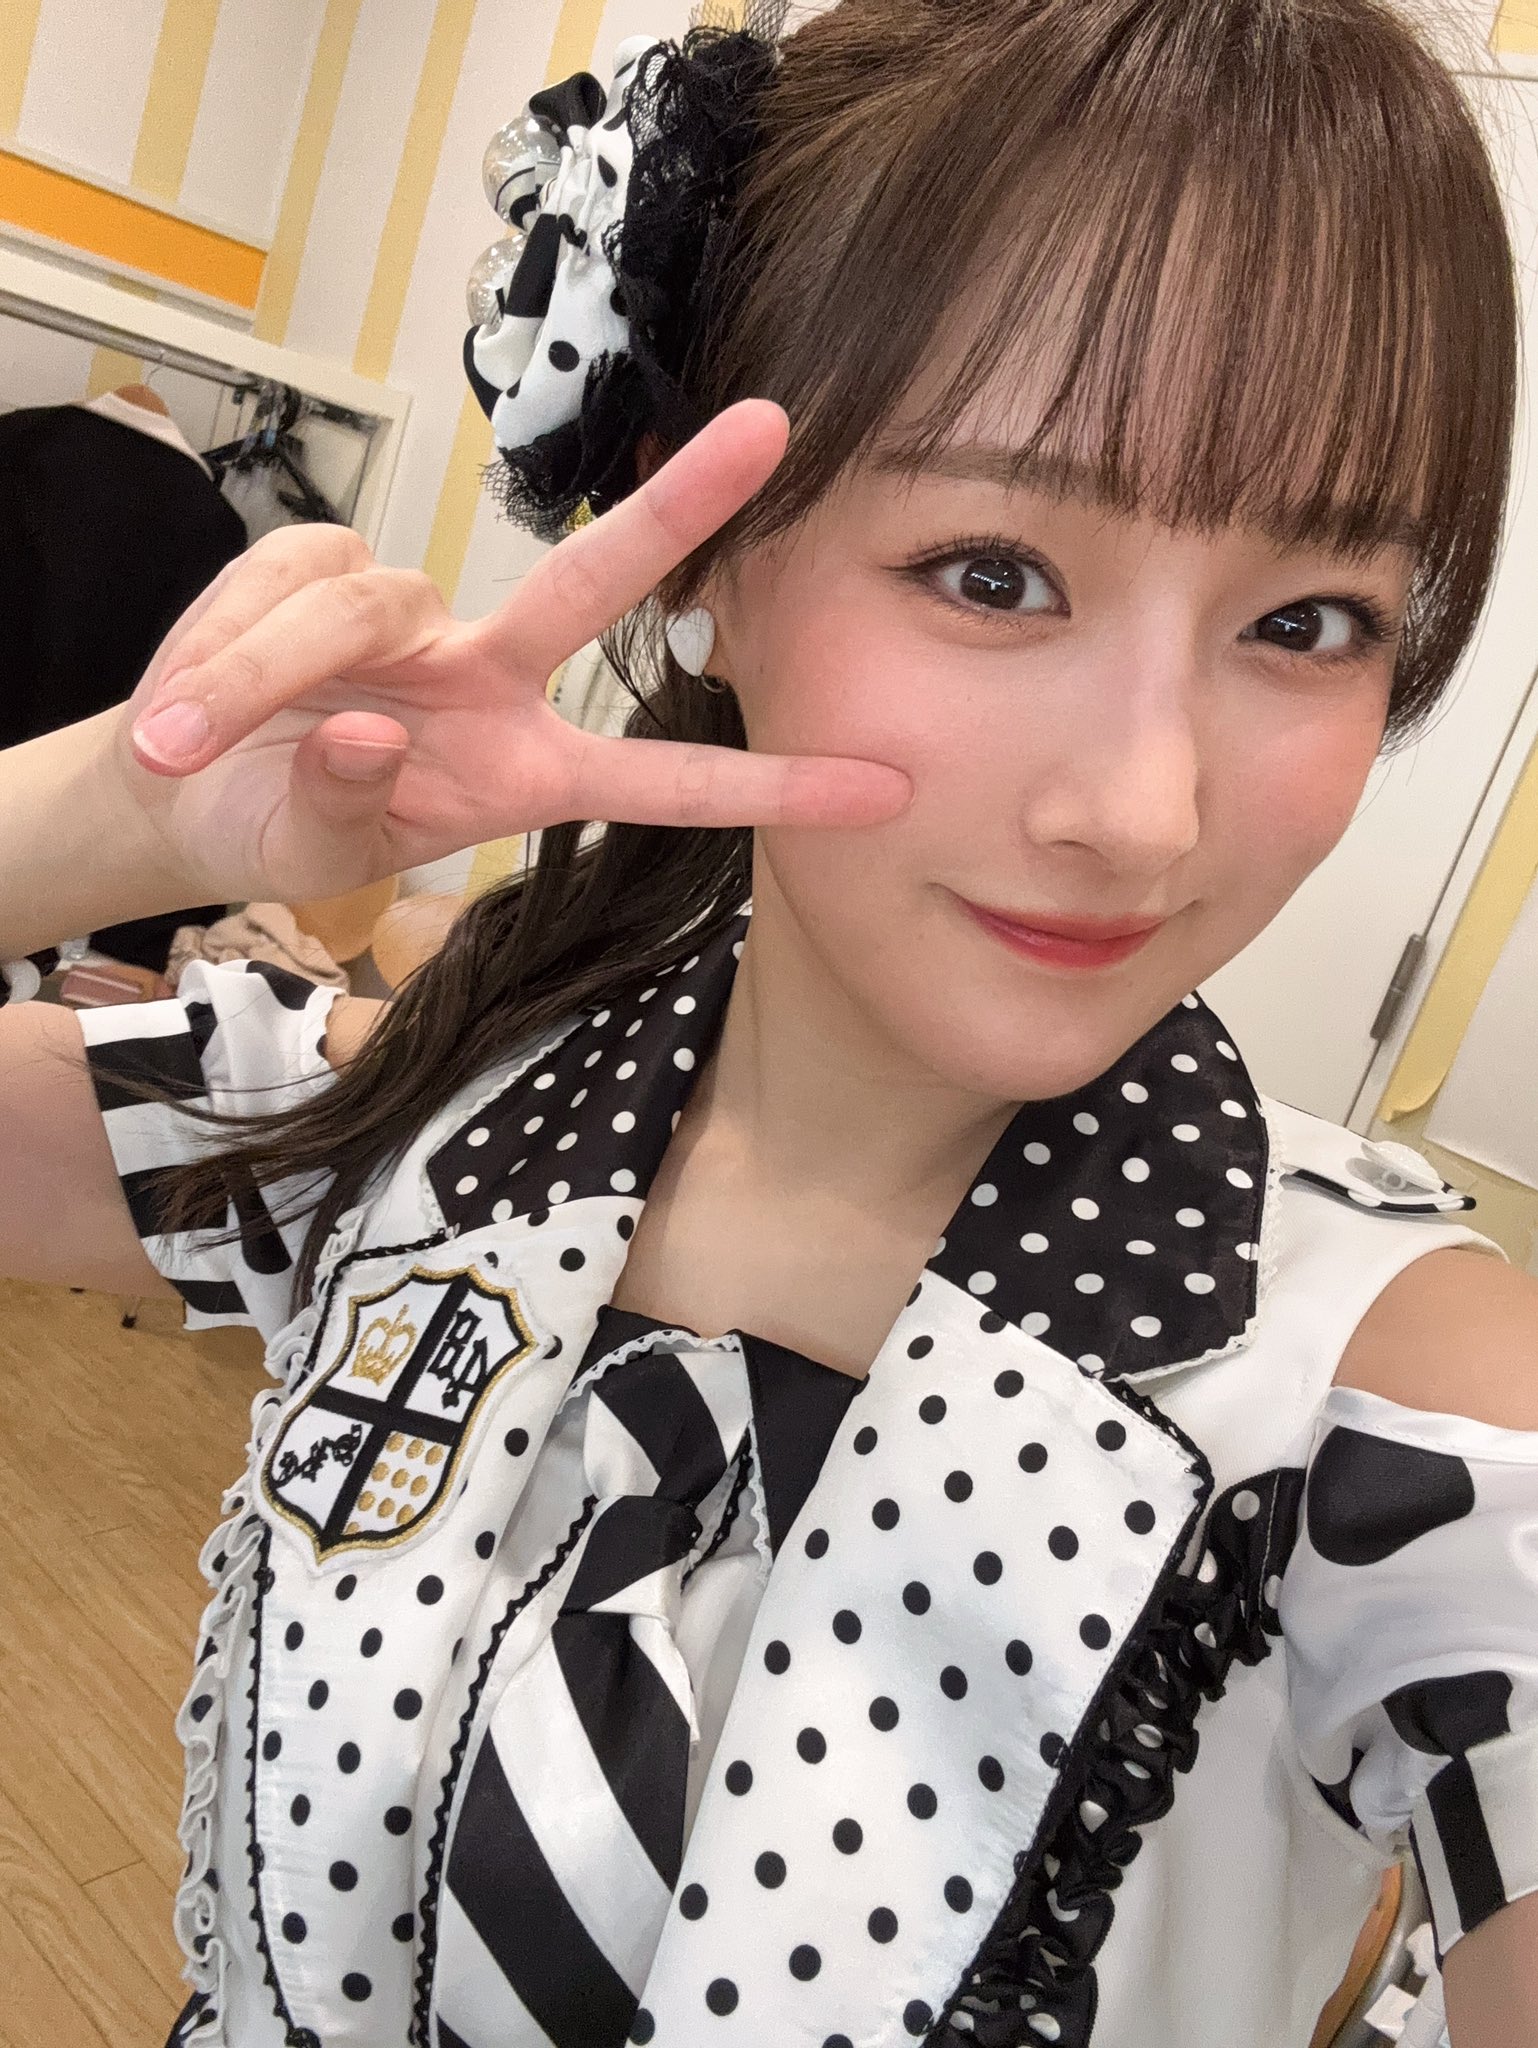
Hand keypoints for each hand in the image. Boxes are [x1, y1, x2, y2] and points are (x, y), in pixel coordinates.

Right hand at [117, 400, 909, 905]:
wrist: (177, 794)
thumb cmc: (275, 831)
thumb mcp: (316, 858)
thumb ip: (352, 808)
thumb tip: (380, 730)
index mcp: (523, 774)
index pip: (661, 784)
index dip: (769, 787)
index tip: (882, 788)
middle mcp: (489, 680)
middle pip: (589, 583)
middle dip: (677, 508)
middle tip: (774, 424)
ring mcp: (412, 619)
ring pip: (359, 605)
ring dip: (258, 673)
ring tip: (176, 741)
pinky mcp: (325, 565)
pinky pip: (287, 586)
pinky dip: (223, 646)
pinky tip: (183, 700)